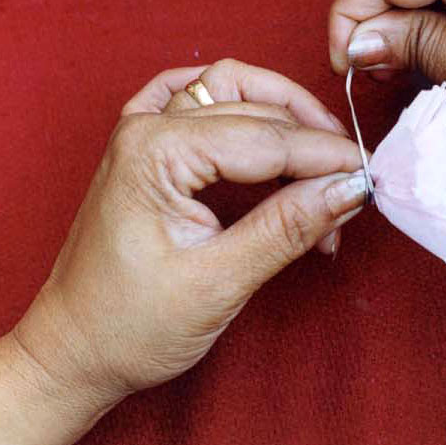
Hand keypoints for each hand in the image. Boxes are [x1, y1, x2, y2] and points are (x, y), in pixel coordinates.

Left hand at [15, 59, 366, 405]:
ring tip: (320, 167)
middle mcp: (146, 128)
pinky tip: (265, 121)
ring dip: (284, 120)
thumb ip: (286, 227)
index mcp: (155, 153)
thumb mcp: (218, 282)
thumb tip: (348, 189)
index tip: (371, 177)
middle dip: (313, 147)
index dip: (326, 157)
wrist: (74, 351)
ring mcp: (143, 133)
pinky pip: (200, 100)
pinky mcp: (148, 149)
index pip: (267, 139)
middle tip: (350, 190)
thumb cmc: (129, 326)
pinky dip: (241, 105)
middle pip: (256, 112)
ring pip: (234, 93)